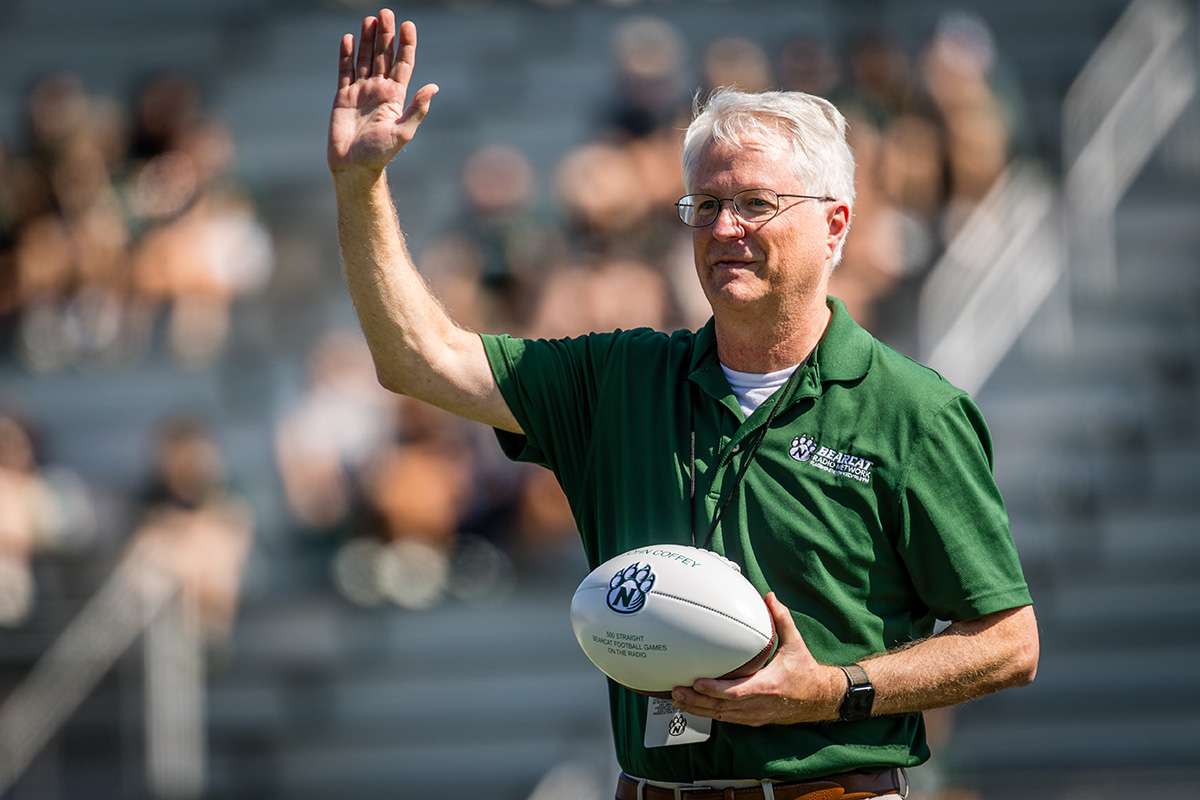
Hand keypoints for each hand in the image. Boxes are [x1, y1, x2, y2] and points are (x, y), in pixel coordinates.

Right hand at [327, 9, 438, 178]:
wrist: (353, 167)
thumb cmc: (380, 154)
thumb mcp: (403, 132)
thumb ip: (417, 109)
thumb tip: (434, 88)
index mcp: (395, 97)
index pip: (403, 64)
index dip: (406, 45)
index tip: (408, 26)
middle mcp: (379, 91)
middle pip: (383, 56)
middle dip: (386, 35)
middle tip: (387, 13)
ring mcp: (361, 92)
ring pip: (365, 59)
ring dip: (368, 40)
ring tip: (370, 19)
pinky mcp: (343, 96)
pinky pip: (345, 70)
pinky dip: (347, 54)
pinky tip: (350, 38)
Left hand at [671, 592, 844, 725]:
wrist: (820, 699)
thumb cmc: (806, 672)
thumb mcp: (795, 644)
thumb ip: (782, 620)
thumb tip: (770, 597)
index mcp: (767, 686)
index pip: (736, 692)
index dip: (715, 690)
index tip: (697, 682)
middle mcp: (758, 704)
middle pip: (722, 708)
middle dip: (697, 701)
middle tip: (676, 691)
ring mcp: (754, 715)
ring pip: (721, 716)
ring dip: (698, 709)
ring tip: (677, 700)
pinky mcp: (752, 719)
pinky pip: (727, 718)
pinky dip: (709, 713)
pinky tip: (694, 707)